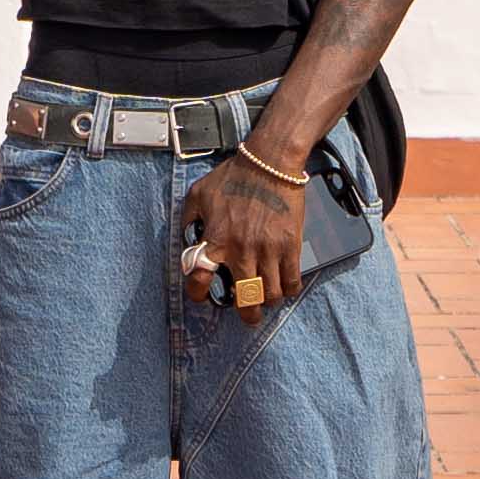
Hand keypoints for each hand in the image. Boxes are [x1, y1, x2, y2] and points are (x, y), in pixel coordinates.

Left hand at [180, 146, 311, 314]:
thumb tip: (187, 238)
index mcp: (216, 239)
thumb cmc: (234, 176)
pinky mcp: (290, 246)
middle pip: (245, 299)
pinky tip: (285, 287)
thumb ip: (189, 218)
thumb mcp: (199, 193)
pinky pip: (292, 281)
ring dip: (268, 302)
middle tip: (248, 316)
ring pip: (271, 294)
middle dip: (247, 314)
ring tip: (266, 300)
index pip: (200, 278)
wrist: (270, 162)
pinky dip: (289, 289)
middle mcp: (241, 250)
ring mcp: (268, 250)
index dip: (198, 294)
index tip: (202, 297)